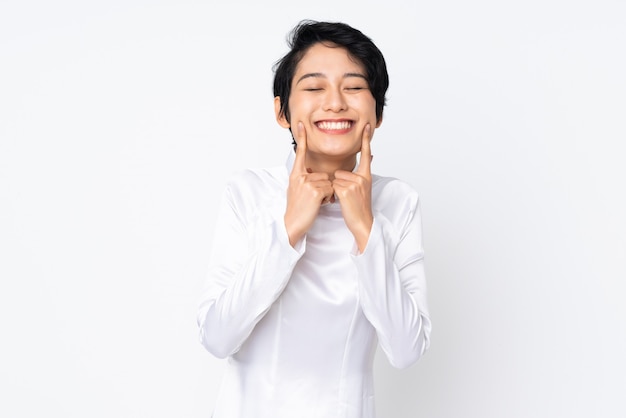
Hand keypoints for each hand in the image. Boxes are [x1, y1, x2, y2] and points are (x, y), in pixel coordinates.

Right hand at [284, 122, 334, 246]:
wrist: (291, 224)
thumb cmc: (296, 209)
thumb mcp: (296, 190)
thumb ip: (304, 179)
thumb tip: (313, 173)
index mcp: (295, 174)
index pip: (300, 154)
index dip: (302, 139)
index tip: (301, 125)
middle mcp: (300, 176)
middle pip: (324, 174)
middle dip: (324, 187)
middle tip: (313, 199)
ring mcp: (307, 183)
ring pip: (329, 183)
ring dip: (327, 194)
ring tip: (315, 203)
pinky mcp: (315, 191)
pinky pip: (331, 190)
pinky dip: (328, 199)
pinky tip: (318, 205)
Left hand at [333, 124, 373, 251]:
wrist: (362, 223)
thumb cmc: (360, 207)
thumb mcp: (365, 187)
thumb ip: (364, 172)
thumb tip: (371, 156)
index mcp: (366, 175)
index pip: (366, 154)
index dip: (365, 140)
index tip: (366, 126)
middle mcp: (362, 178)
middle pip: (340, 172)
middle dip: (338, 184)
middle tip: (348, 197)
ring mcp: (355, 184)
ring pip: (335, 179)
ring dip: (335, 190)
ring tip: (345, 200)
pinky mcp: (346, 190)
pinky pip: (332, 186)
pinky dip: (333, 195)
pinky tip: (342, 202)